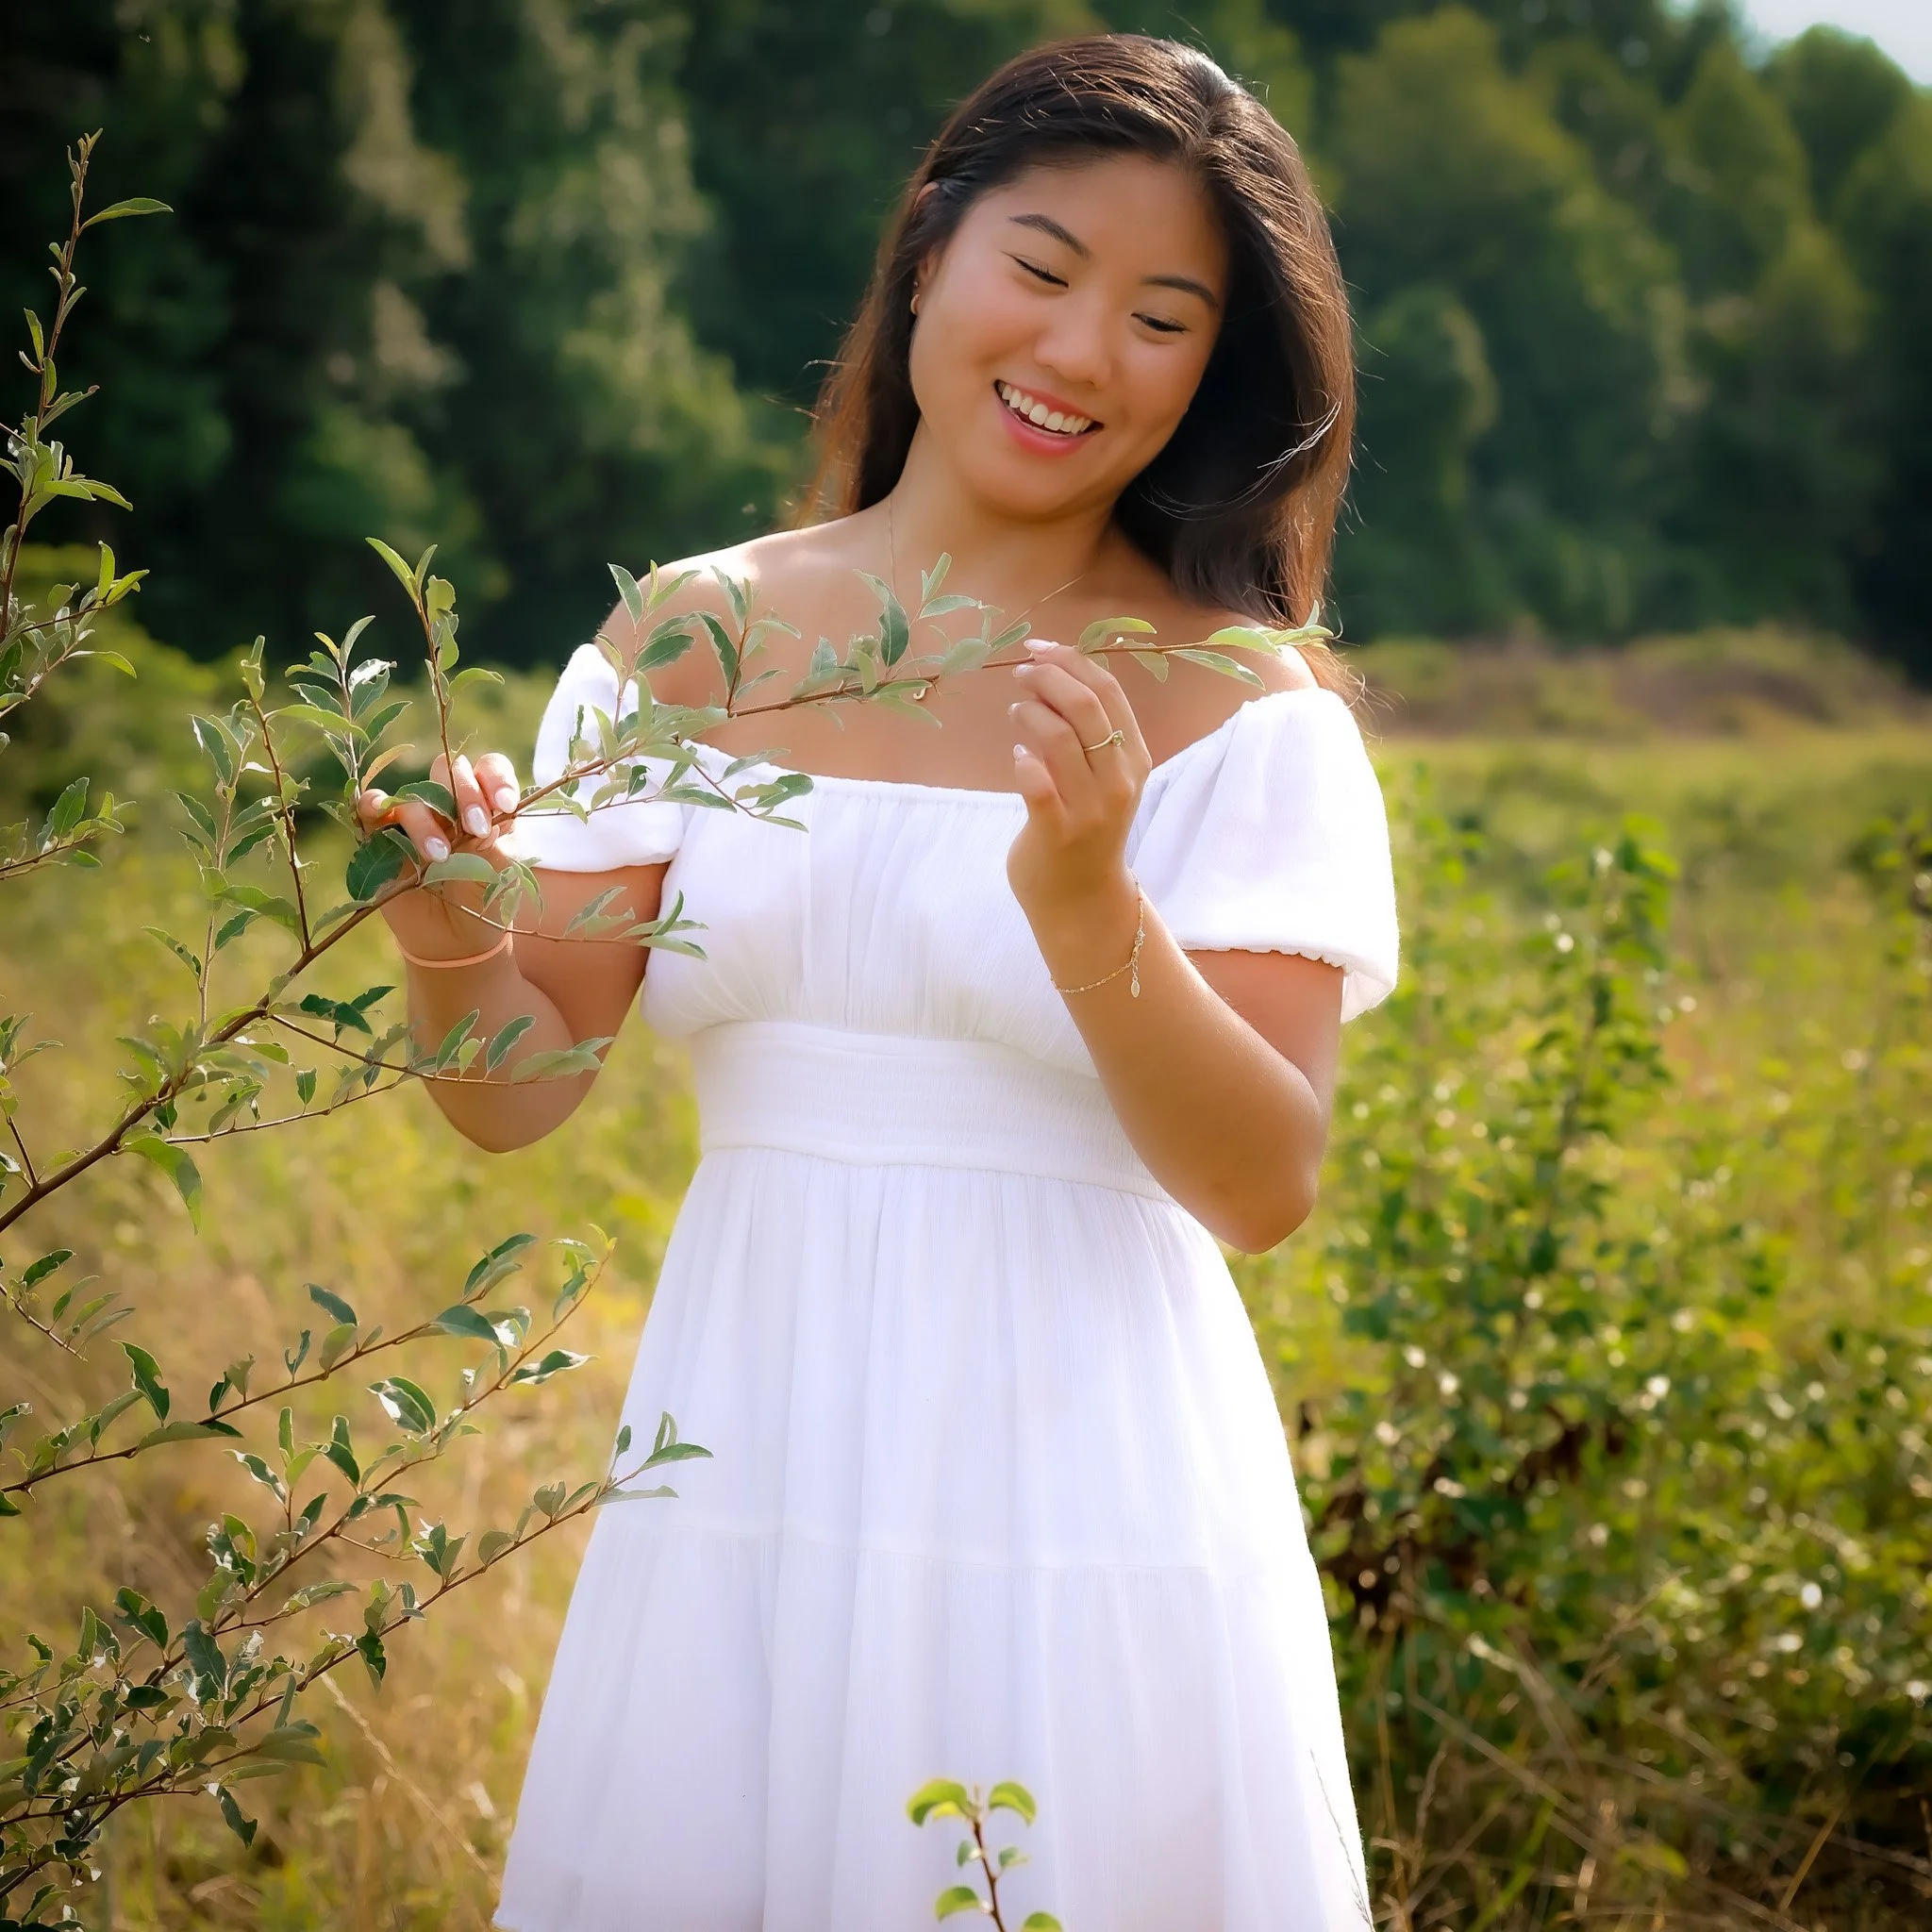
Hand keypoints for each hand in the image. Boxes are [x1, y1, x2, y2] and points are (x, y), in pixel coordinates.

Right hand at [354, 749, 522, 961]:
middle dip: (466, 795)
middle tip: (476, 829)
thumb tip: (484, 809)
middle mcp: (450, 803)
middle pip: (451, 770)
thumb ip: (494, 836)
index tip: (506, 805)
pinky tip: (385, 817)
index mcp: (486, 804)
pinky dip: (375, 804)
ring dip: (428, 821)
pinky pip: (372, 805)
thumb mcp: (499, 869)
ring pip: (415, 794)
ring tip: (440, 857)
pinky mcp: (382, 833)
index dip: (497, 779)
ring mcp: (415, 816)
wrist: (455, 941)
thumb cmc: (483, 900)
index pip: (490, 768)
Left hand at [1005, 638, 1149, 961]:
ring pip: (1059, 737)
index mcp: (1135, 758)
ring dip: (1030, 713)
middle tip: (1020, 673)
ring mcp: (1090, 807)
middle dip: (1048, 678)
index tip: (1040, 649)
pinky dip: (1023, 759)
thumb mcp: (1105, 777)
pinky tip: (1017, 754)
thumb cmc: (1088, 829)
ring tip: (1016, 711)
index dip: (1072, 661)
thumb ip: (1090, 735)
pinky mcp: (1057, 831)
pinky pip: (1036, 783)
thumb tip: (1055, 676)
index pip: (1109, 692)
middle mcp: (1119, 780)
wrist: (1082, 898)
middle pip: (1086, 707)